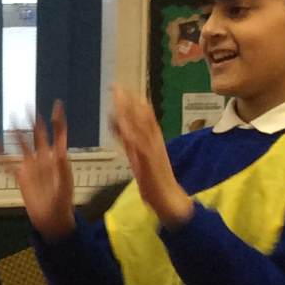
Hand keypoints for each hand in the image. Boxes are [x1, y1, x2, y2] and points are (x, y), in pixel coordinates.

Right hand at [4, 101, 76, 239]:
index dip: (58, 119)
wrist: (52, 220)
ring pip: (22, 145)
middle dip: (33, 120)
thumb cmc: (63, 205)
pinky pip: (8, 163)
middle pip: (38, 135)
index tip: (56, 104)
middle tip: (27, 105)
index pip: (59, 134)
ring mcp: (32, 167)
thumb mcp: (65, 187)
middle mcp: (44, 159)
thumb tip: (61, 153)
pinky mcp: (21, 177)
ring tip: (11, 118)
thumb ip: (63, 170)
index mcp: (58, 159)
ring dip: (17, 132)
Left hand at [109, 84, 192, 226]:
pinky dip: (131, 134)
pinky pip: (139, 144)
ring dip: (128, 111)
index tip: (119, 88)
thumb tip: (123, 132)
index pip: (142, 116)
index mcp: (152, 140)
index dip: (131, 101)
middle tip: (115, 85)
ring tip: (117, 97)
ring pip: (140, 125)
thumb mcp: (142, 158)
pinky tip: (123, 125)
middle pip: (140, 115)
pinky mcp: (149, 161)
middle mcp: (153, 140)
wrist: (170, 200)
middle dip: (127, 100)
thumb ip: (133, 145)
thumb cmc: (156, 181)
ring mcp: (152, 149)